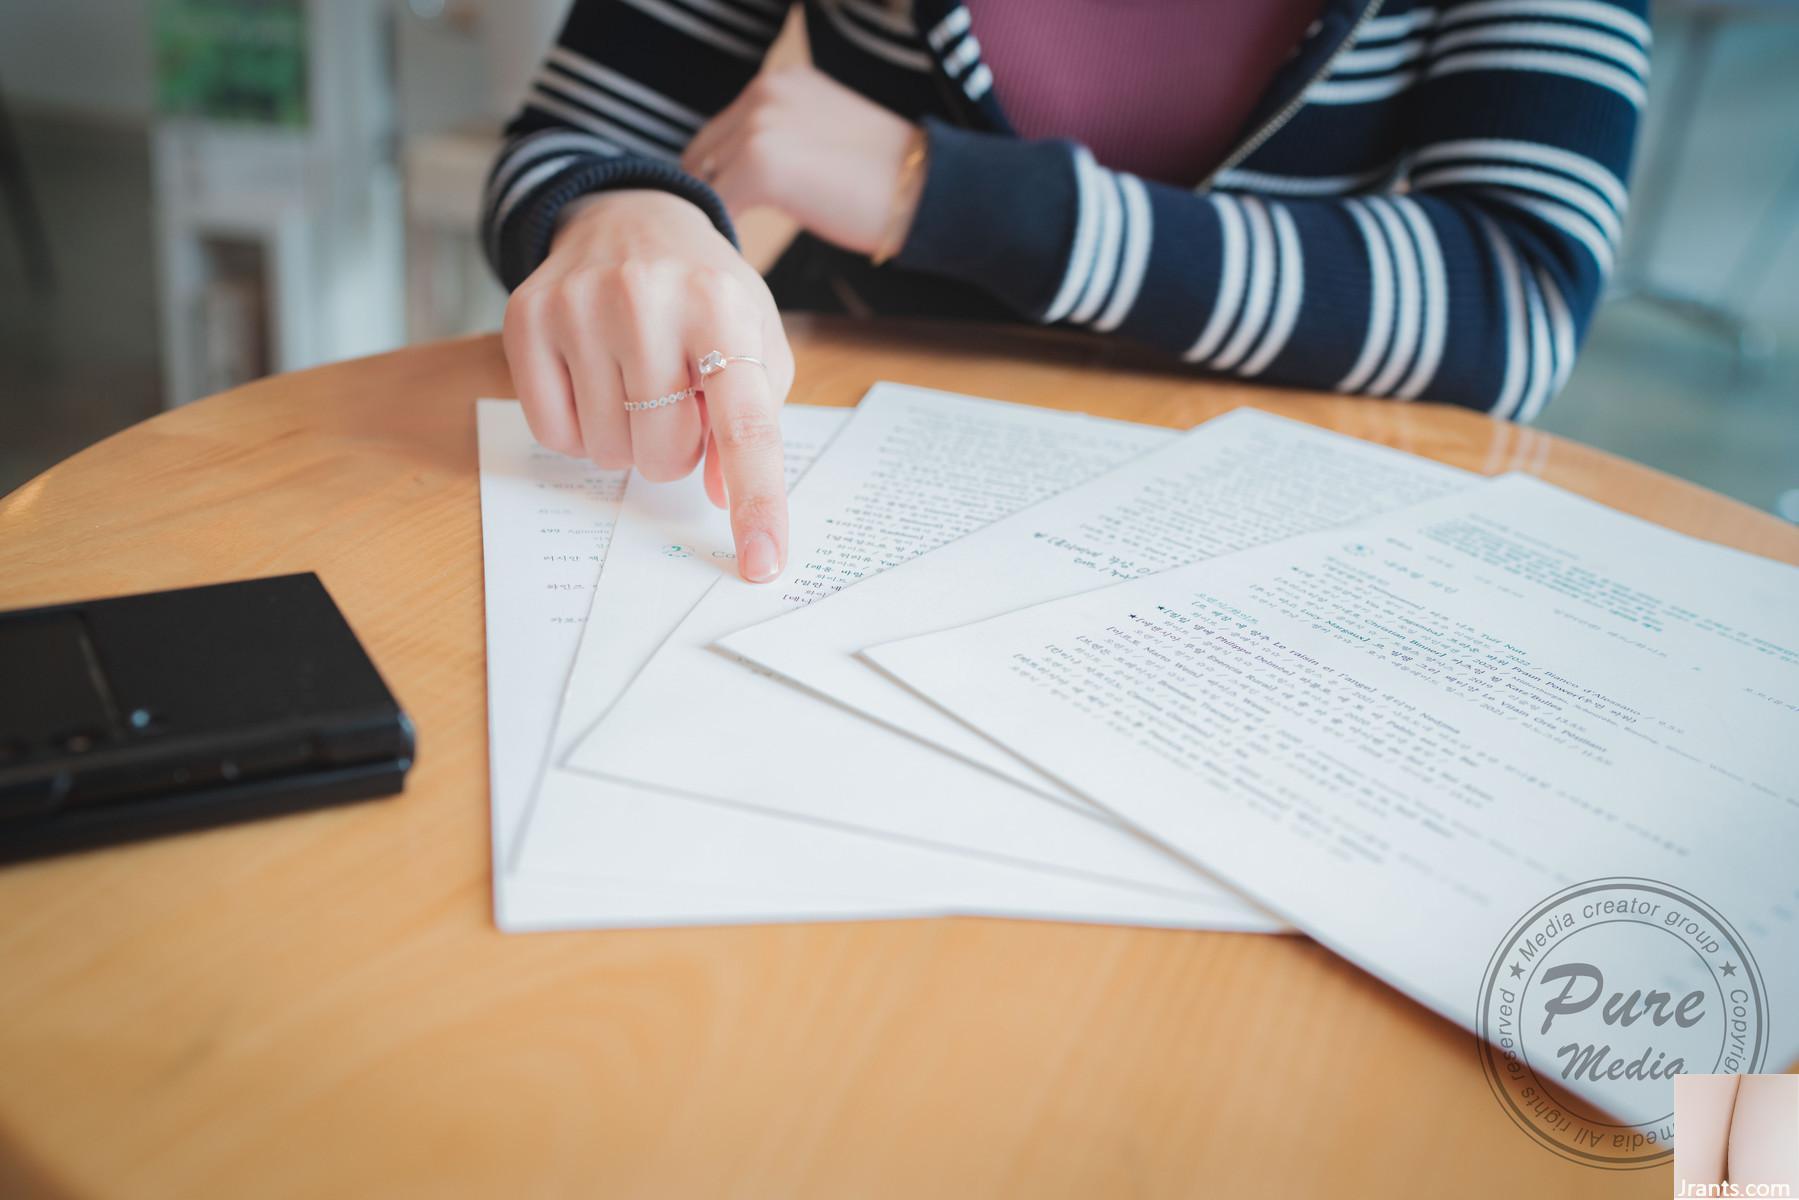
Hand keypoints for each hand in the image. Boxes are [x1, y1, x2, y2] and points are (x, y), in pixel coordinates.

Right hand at [502, 189, 795, 581]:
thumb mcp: (756, 340)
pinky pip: (555, 435)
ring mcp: (578, 308)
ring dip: (627, 439)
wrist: (630, 218)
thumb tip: (722, 491)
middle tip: (675, 398)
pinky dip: (579, 430)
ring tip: (634, 381)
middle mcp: (646, 301)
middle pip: (665, 456)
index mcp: (722, 308)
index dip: (757, 502)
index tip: (763, 565)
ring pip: (608, 454)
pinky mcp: (525, 320)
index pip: (745, 426)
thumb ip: (754, 419)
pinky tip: (593, 381)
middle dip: (675, 448)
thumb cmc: (704, 295)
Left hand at [681, 65, 922, 256]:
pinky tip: (746, 257)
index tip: (733, 212)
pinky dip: (726, 236)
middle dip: (711, 197)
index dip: (720, 177)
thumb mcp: (822, 134)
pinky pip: (717, 209)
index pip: (720, 133)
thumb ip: (780, 140)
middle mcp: (762, 94)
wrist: (926, 190)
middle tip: (730, 237)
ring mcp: (758, 126)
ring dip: (717, 218)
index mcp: (777, 84)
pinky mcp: (759, 165)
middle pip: (701, 156)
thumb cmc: (885, 179)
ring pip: (704, 184)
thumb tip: (738, 177)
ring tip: (738, 250)